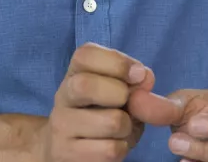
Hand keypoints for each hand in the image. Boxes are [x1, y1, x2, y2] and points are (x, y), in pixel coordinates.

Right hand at [39, 43, 182, 161]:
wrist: (70, 148)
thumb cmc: (103, 113)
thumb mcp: (119, 92)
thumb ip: (134, 81)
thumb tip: (145, 77)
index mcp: (75, 72)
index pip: (86, 55)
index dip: (118, 62)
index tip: (137, 75)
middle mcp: (63, 95)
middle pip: (85, 85)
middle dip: (119, 93)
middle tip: (126, 102)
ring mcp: (62, 126)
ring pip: (110, 122)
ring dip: (127, 126)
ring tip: (122, 128)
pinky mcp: (67, 153)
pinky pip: (110, 149)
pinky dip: (123, 148)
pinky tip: (114, 144)